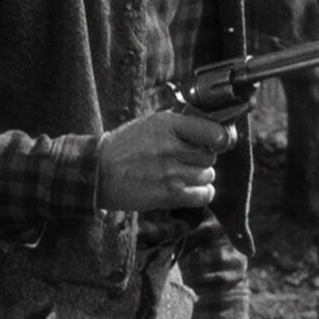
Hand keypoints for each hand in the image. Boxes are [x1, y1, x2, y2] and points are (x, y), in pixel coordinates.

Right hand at [97, 112, 235, 211]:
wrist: (99, 171)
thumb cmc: (125, 146)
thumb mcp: (151, 123)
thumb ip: (180, 125)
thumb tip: (213, 131)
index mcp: (168, 124)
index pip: (213, 131)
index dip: (219, 138)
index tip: (217, 142)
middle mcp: (172, 146)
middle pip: (210, 156)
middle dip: (202, 159)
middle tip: (187, 160)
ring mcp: (171, 172)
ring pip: (208, 175)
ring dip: (200, 177)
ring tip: (183, 175)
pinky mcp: (169, 195)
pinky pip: (203, 195)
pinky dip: (201, 193)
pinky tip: (191, 189)